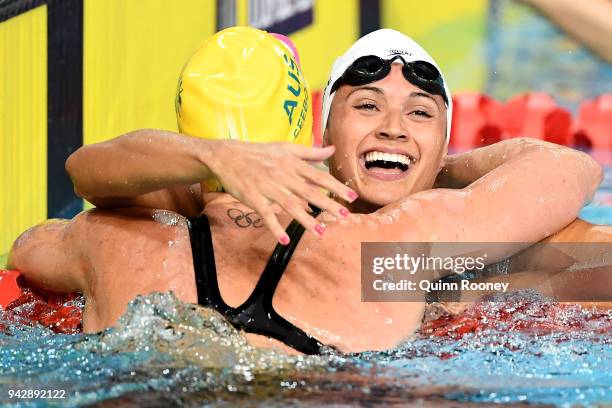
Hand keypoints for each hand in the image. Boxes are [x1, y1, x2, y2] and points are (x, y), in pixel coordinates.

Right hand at [207, 141, 357, 243]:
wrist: (228, 155)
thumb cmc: (259, 152)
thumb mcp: (286, 148)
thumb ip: (310, 152)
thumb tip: (331, 150)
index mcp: (292, 164)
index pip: (319, 176)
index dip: (336, 187)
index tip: (352, 197)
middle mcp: (282, 175)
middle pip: (309, 191)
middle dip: (328, 204)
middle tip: (344, 216)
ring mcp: (267, 188)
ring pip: (290, 205)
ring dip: (306, 220)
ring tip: (322, 233)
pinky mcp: (253, 198)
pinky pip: (266, 214)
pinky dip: (275, 227)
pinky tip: (285, 239)